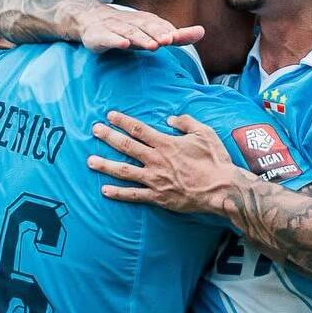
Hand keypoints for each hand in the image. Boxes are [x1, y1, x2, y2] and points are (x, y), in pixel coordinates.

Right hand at [74, 4, 203, 52]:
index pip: (159, 25)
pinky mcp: (98, 35)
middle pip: (145, 27)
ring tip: (152, 45)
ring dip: (140, 37)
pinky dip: (115, 40)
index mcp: (145, 21)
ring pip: (128, 32)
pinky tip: (123, 44)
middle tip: (169, 40)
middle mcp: (131, 22)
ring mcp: (114, 27)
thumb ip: (177, 35)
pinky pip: (107, 38)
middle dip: (157, 32)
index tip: (178, 37)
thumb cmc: (127, 28)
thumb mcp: (151, 31)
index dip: (168, 31)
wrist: (91, 19)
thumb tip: (202, 32)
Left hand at [89, 110, 238, 213]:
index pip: (139, 129)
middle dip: (109, 137)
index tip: (109, 116)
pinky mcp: (158, 196)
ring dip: (106, 165)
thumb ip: (186, 122)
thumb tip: (171, 118)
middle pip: (127, 147)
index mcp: (166, 143)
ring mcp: (155, 179)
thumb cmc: (215, 160)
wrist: (221, 188)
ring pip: (125, 171)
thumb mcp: (204, 133)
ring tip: (90, 161)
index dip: (122, 121)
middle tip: (95, 131)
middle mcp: (156, 160)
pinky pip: (134, 195)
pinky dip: (119, 193)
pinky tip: (104, 191)